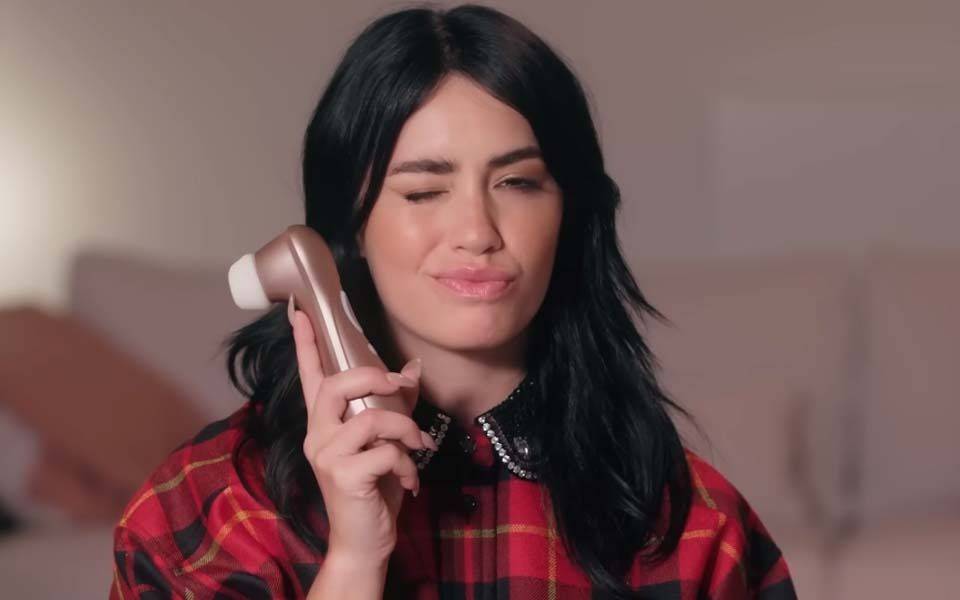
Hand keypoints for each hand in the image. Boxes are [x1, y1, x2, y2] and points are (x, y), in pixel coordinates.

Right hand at [288, 298, 434, 564]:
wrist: (365, 540)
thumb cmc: (375, 488)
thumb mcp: (388, 442)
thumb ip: (395, 405)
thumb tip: (412, 368)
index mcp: (324, 423)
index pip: (311, 376)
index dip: (306, 343)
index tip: (299, 310)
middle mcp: (317, 434)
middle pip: (337, 385)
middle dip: (374, 377)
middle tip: (398, 385)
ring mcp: (326, 455)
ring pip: (371, 418)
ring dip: (405, 430)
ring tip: (418, 447)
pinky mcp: (343, 475)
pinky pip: (385, 451)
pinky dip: (408, 463)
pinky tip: (409, 481)